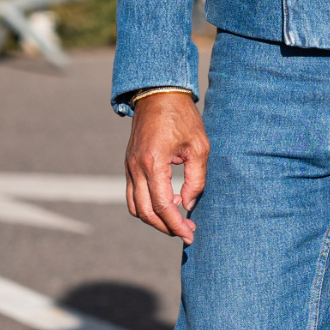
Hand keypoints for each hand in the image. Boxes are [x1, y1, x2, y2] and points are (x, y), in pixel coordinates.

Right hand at [124, 92, 209, 242]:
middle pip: (145, 212)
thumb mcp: (199, 147)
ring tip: (178, 217)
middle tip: (186, 230)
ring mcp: (129, 166)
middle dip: (166, 227)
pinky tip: (168, 200)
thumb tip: (187, 205)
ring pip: (135, 206)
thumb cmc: (183, 117)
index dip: (176, 225)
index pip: (162, 205)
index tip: (190, 235)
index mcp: (153, 162)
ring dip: (154, 218)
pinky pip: (133, 194)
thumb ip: (196, 180)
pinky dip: (147, 205)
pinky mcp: (129, 164)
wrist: (159, 93)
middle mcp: (136, 167)